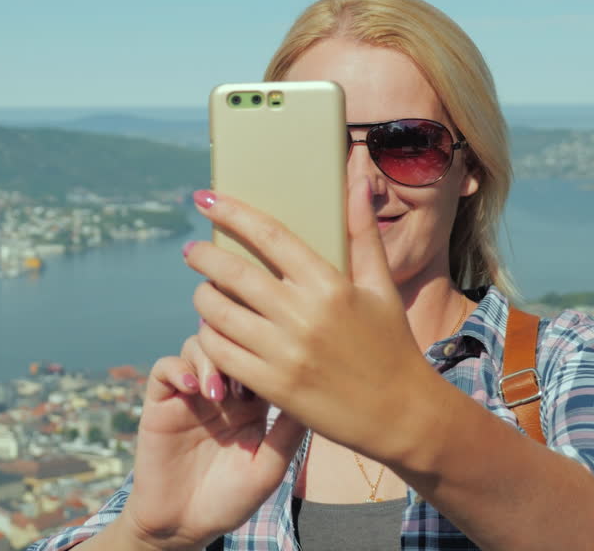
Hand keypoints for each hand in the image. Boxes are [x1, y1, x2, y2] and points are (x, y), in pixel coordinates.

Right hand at [117, 337, 305, 550]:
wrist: (183, 525)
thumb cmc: (230, 500)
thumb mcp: (268, 469)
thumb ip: (287, 433)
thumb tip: (315, 392)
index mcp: (252, 403)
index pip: (261, 357)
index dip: (269, 354)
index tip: (275, 375)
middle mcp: (222, 391)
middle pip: (229, 341)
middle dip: (237, 350)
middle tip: (243, 384)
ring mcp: (190, 394)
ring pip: (198, 346)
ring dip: (210, 359)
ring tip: (216, 393)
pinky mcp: (161, 402)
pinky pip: (166, 368)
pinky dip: (178, 369)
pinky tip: (192, 389)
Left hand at [184, 187, 437, 464]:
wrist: (402, 415)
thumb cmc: (392, 345)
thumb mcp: (381, 286)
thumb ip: (362, 232)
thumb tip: (356, 177)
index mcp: (330, 285)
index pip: (269, 236)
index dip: (232, 212)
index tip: (207, 198)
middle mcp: (304, 316)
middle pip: (233, 273)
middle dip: (203, 255)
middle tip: (192, 249)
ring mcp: (285, 353)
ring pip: (219, 313)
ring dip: (203, 296)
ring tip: (204, 289)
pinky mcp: (272, 387)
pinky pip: (221, 353)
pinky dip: (209, 336)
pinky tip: (212, 328)